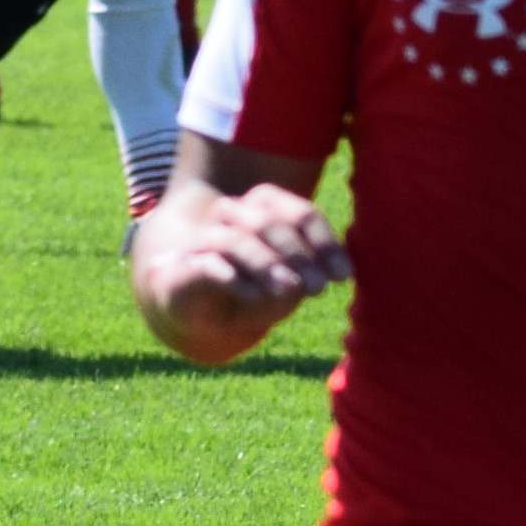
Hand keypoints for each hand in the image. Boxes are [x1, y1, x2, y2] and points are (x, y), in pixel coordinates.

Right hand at [136, 175, 347, 357]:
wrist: (201, 316)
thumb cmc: (252, 292)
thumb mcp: (289, 285)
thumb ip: (309, 274)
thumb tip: (332, 273)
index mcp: (264, 209)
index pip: (299, 213)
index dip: (324, 243)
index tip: (342, 275)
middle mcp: (233, 215)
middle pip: (268, 223)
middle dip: (298, 256)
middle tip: (317, 289)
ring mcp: (204, 238)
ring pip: (236, 240)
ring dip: (267, 265)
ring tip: (289, 291)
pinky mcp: (183, 267)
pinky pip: (208, 264)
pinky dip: (234, 279)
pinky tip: (254, 295)